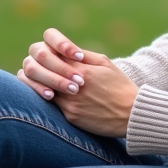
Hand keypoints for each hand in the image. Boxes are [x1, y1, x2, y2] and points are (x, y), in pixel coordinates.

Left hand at [17, 28, 138, 137]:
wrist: (132, 113)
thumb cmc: (119, 85)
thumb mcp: (104, 63)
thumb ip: (80, 55)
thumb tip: (59, 50)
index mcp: (80, 68)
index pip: (47, 53)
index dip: (45, 53)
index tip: (50, 55)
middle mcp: (72, 84)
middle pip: (35, 69)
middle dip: (36, 67)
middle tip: (40, 68)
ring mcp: (69, 102)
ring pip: (39, 89)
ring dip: (39, 83)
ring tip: (44, 82)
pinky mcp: (70, 117)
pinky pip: (51, 106)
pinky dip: (49, 99)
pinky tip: (52, 96)